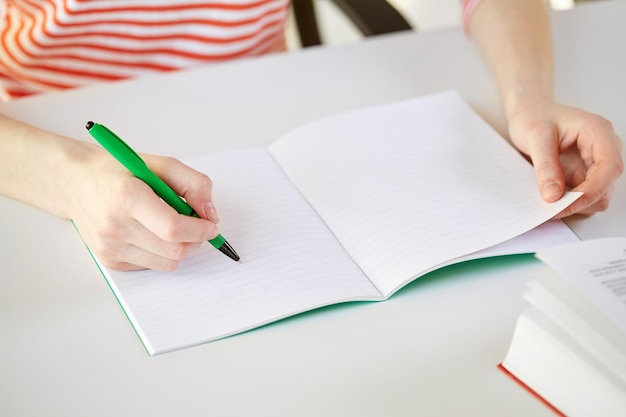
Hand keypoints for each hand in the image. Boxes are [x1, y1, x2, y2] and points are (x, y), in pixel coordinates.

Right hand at [70, 145, 219, 270]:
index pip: (174, 229)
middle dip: (196, 240)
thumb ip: (194, 184)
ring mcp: (109, 247)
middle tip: (198, 225)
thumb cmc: (119, 172)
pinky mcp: (109, 261)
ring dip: (181, 248)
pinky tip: (150, 233)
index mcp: (127, 197)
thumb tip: (210, 214)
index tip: (211, 224)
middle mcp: (115, 225)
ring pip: (167, 263)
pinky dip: (161, 252)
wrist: (76, 183)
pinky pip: (152, 266)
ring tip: (172, 226)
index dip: (201, 230)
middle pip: (175, 250)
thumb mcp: (161, 164)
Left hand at [506, 97, 622, 217]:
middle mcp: (604, 149)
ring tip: (546, 202)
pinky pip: (583, 196)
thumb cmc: (534, 116)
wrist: (530, 112)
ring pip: (597, 196)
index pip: (610, 168)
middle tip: (549, 209)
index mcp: (598, 133)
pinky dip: (568, 202)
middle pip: (606, 187)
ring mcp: (596, 164)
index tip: (565, 204)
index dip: (591, 191)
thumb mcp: (535, 137)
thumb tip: (553, 196)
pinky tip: (549, 197)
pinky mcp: (585, 174)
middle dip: (579, 202)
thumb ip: (545, 166)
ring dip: (574, 204)